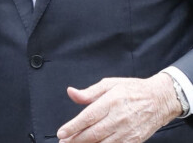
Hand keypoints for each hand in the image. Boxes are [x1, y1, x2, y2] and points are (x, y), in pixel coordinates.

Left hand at [56, 73, 181, 142]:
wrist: (159, 100)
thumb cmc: (132, 90)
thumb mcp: (109, 84)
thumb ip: (89, 92)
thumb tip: (71, 92)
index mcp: (110, 102)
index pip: (87, 117)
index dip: (73, 127)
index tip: (61, 132)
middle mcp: (118, 119)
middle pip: (93, 134)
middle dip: (76, 140)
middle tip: (63, 142)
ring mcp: (127, 132)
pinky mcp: (134, 141)